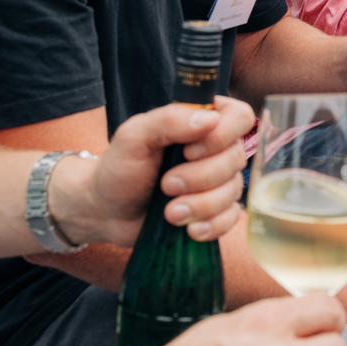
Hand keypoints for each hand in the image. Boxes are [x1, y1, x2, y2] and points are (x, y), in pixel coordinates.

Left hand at [69, 96, 255, 247]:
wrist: (107, 211)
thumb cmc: (119, 168)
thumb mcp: (134, 136)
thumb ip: (168, 119)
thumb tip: (211, 119)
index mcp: (201, 122)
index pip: (239, 117)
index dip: (223, 135)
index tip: (189, 151)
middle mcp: (216, 149)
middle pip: (237, 158)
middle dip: (199, 178)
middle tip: (166, 185)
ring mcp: (219, 182)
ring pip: (233, 191)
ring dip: (200, 205)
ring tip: (169, 212)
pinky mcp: (216, 212)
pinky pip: (230, 219)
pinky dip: (210, 226)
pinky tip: (188, 229)